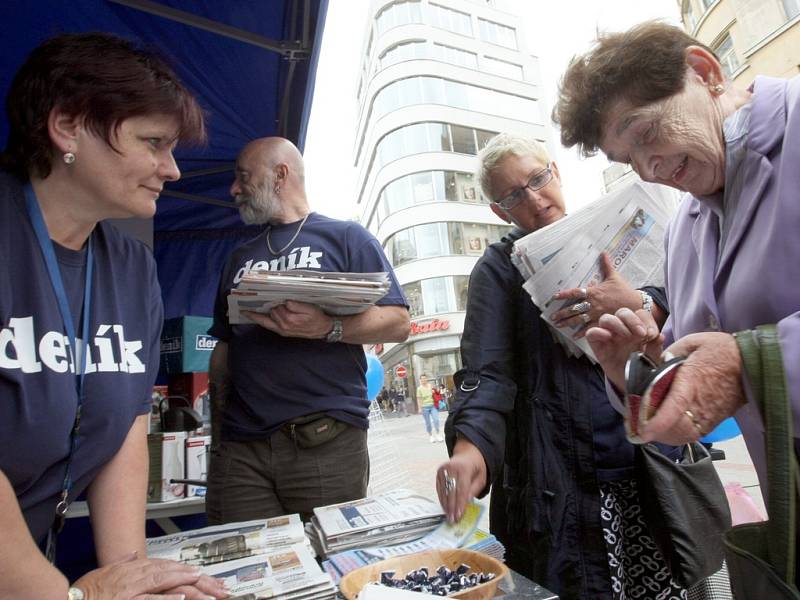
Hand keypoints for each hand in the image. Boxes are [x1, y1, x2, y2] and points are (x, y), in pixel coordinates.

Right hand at [73, 554, 227, 598]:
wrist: (68, 599)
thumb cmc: (85, 591)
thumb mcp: (105, 572)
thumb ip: (123, 563)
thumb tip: (134, 555)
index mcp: (133, 569)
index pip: (165, 567)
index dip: (185, 570)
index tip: (201, 574)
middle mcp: (136, 575)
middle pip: (171, 572)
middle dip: (195, 577)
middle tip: (216, 585)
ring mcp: (132, 589)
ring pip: (165, 583)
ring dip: (186, 584)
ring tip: (206, 588)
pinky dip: (165, 598)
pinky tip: (180, 597)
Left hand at [244, 300, 332, 338]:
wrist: (322, 330)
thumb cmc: (317, 318)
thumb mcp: (310, 309)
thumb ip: (297, 305)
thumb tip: (286, 302)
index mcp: (290, 320)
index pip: (277, 307)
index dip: (278, 300)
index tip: (266, 294)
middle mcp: (284, 327)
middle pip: (271, 311)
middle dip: (273, 304)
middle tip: (272, 297)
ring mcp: (282, 330)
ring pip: (267, 318)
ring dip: (263, 310)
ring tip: (254, 303)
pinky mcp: (282, 332)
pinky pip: (266, 325)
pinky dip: (258, 319)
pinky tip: (250, 314)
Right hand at [435, 438, 486, 522]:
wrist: (468, 454)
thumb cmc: (476, 467)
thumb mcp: (481, 478)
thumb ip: (473, 490)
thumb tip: (465, 503)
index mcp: (464, 468)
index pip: (461, 489)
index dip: (459, 503)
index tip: (458, 515)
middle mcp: (451, 468)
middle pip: (450, 491)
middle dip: (451, 507)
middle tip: (453, 519)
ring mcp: (443, 469)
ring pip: (443, 491)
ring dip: (445, 505)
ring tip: (449, 516)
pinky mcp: (439, 472)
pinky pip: (439, 488)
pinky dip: (442, 499)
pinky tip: (445, 507)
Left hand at [550, 252, 642, 337]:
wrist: (637, 305)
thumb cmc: (624, 291)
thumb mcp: (614, 276)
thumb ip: (606, 265)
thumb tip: (603, 252)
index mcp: (594, 292)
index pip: (576, 292)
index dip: (564, 294)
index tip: (554, 296)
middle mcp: (593, 304)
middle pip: (574, 308)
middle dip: (562, 313)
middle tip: (552, 316)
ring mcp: (597, 315)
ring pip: (579, 320)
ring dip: (567, 323)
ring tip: (558, 325)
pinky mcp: (602, 322)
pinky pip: (590, 328)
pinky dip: (581, 333)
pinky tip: (574, 336)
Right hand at [585, 307, 662, 390]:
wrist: (630, 384)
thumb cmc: (640, 368)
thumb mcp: (653, 359)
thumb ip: (656, 347)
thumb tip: (660, 336)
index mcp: (637, 328)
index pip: (640, 314)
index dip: (647, 321)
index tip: (652, 335)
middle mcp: (622, 329)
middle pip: (623, 312)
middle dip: (632, 320)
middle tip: (641, 334)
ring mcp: (608, 336)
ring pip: (606, 318)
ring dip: (617, 324)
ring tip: (626, 336)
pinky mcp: (596, 345)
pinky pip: (592, 333)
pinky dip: (598, 332)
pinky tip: (608, 338)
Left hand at [637, 332, 745, 444]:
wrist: (752, 362)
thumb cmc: (721, 350)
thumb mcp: (692, 342)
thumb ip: (670, 353)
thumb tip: (657, 364)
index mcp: (691, 382)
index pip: (674, 406)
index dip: (658, 422)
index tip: (643, 431)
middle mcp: (700, 404)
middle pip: (674, 428)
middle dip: (653, 430)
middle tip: (637, 423)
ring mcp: (709, 415)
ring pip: (683, 435)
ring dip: (664, 434)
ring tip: (649, 425)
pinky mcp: (715, 420)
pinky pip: (693, 434)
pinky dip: (677, 435)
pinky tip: (666, 426)